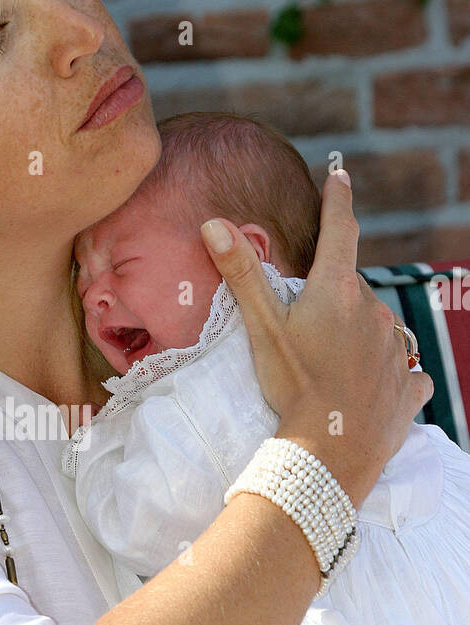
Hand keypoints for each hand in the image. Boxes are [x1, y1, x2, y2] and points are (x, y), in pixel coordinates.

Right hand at [200, 170, 433, 505]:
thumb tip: (213, 223)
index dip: (338, 199)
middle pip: (352, 293)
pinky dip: (386, 377)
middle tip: (307, 338)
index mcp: (337, 291)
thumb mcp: (262, 329)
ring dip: (357, 341)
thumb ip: (241, 275)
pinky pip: (402, 374)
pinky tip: (368, 394)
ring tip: (330, 373)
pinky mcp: (410, 387)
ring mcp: (396, 350)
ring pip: (376, 331)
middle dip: (333, 304)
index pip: (340, 230)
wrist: (330, 451)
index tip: (339, 173)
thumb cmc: (293, 386)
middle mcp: (374, 312)